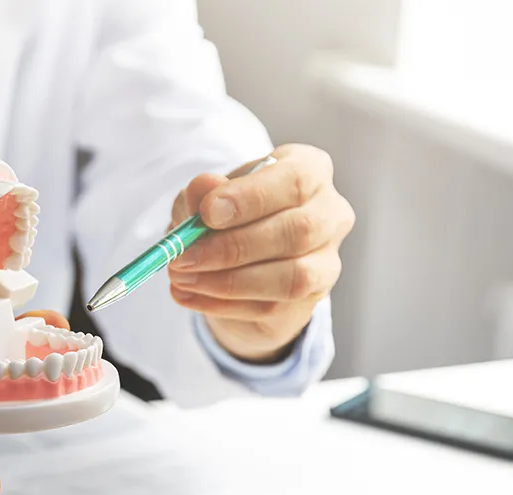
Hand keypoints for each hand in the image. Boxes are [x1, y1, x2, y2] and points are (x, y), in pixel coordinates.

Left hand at [167, 144, 353, 362]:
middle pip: (297, 231)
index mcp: (310, 170)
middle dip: (233, 247)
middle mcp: (330, 212)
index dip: (251, 198)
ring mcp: (327, 259)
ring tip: (182, 278)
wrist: (240, 259)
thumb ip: (203, 193)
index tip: (207, 213)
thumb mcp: (206, 197)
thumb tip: (203, 188)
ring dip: (228, 282)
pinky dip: (223, 304)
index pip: (295, 180)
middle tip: (183, 256)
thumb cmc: (229, 215)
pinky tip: (189, 296)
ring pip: (291, 277)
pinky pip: (272, 306)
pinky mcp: (312, 297)